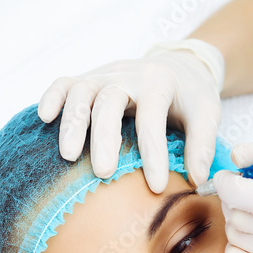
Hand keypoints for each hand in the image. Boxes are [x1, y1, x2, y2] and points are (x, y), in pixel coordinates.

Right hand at [37, 39, 223, 192]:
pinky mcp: (89, 78)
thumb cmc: (191, 97)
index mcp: (159, 83)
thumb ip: (202, 145)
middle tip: (103, 172)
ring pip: (82, 92)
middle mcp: (128, 75)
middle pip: (110, 102)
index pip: (152, 119)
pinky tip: (44, 117)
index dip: (154, 154)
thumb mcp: (208, 114)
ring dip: (72, 123)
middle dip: (104, 138)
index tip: (157, 187)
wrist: (179, 66)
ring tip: (68, 156)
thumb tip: (197, 180)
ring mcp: (105, 75)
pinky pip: (64, 83)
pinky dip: (52, 97)